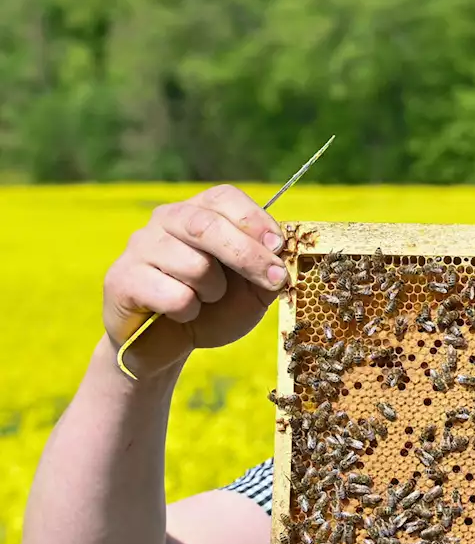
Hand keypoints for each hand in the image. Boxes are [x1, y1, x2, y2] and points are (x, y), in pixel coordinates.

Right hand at [103, 185, 288, 378]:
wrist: (165, 345)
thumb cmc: (212, 310)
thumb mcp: (251, 290)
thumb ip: (268, 270)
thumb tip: (285, 254)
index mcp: (197, 212)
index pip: (223, 198)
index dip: (254, 220)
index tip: (279, 246)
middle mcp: (165, 220)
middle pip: (207, 225)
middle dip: (248, 255)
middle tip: (274, 279)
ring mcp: (140, 247)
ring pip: (194, 265)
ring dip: (214, 292)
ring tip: (205, 300)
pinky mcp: (122, 279)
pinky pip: (173, 295)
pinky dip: (189, 312)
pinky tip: (180, 313)